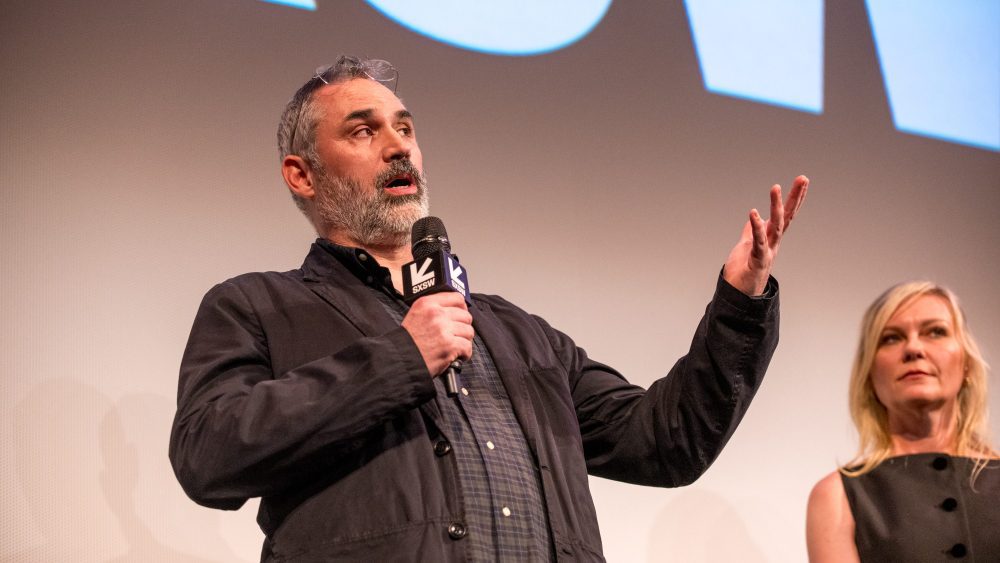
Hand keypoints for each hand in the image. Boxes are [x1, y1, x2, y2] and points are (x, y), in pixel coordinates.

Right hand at [401, 292, 473, 376]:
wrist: (399, 359)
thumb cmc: (408, 341)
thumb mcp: (416, 315)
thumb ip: (434, 309)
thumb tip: (456, 310)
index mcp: (427, 303)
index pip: (457, 298)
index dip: (462, 308)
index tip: (462, 314)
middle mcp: (436, 314)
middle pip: (465, 316)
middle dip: (463, 327)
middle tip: (457, 335)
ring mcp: (443, 329)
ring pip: (469, 331)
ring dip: (464, 340)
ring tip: (455, 346)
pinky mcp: (449, 345)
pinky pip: (467, 346)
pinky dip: (464, 354)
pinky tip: (456, 356)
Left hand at [723, 175, 808, 295]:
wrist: (739, 296)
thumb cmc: (743, 272)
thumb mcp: (747, 246)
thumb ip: (751, 232)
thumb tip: (753, 220)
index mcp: (771, 238)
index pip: (786, 215)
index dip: (794, 198)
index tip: (802, 181)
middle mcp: (773, 243)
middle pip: (787, 217)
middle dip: (795, 197)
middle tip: (803, 178)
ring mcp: (767, 252)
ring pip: (775, 226)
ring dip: (776, 207)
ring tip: (776, 187)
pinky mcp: (757, 261)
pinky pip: (758, 241)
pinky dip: (756, 227)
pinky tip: (754, 212)